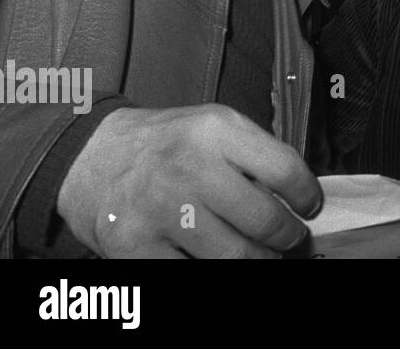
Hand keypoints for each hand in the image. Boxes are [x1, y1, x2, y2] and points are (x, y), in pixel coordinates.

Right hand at [57, 104, 321, 257]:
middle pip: (265, 220)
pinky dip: (212, 269)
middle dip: (287, 237)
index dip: (307, 195)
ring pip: (234, 256)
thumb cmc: (163, 144)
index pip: (285, 169)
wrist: (89, 157)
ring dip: (257, 260)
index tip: (310, 207)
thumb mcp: (213, 126)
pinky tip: (215, 258)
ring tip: (260, 254)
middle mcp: (189, 168)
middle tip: (291, 239)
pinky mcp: (135, 247)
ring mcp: (161, 211)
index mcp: (215, 131)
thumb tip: (298, 194)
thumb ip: (255, 153)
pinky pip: (193, 272)